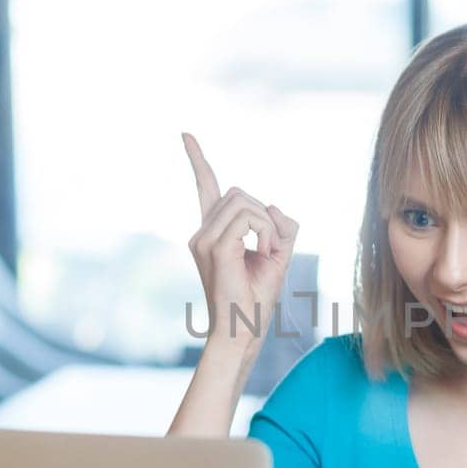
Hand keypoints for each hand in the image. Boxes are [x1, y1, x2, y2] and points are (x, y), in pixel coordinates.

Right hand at [182, 132, 298, 352]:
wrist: (243, 332)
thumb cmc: (258, 299)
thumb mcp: (277, 254)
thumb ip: (280, 227)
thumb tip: (273, 207)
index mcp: (212, 234)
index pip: (205, 188)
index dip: (198, 160)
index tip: (186, 134)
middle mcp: (201, 233)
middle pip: (239, 193)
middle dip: (264, 216)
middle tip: (270, 249)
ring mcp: (203, 239)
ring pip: (245, 202)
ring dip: (268, 226)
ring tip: (266, 255)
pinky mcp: (215, 247)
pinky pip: (250, 218)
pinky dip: (266, 232)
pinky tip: (264, 254)